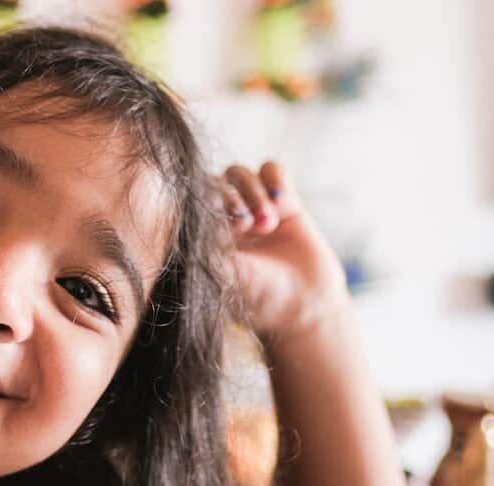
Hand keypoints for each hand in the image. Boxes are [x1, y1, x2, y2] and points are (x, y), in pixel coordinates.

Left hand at [211, 161, 349, 345]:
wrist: (304, 307)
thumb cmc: (258, 298)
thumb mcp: (225, 272)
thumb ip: (207, 242)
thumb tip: (189, 210)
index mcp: (203, 234)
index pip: (193, 200)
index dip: (206, 204)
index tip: (226, 231)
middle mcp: (224, 218)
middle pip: (215, 182)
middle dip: (232, 200)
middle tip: (247, 227)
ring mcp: (254, 207)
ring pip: (240, 173)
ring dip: (253, 192)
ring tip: (268, 224)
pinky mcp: (284, 200)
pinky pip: (272, 169)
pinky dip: (275, 181)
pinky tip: (283, 207)